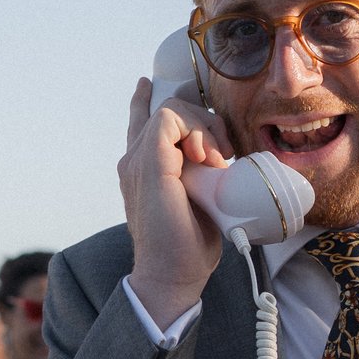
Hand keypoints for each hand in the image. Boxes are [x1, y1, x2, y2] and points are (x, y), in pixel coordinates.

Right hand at [119, 76, 233, 327]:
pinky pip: (167, 118)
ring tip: (217, 159)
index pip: (140, 122)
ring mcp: (137, 160)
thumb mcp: (198, 200)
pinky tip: (206, 156)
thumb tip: (223, 164)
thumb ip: (199, 177)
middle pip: (168, 110)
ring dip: (204, 126)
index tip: (148, 85)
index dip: (145, 100)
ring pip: (172, 109)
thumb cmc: (188, 245)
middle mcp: (134, 160)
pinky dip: (194, 129)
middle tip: (223, 154)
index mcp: (143, 169)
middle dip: (205, 120)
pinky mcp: (148, 163)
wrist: (172, 274)